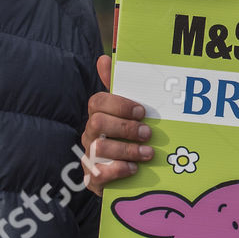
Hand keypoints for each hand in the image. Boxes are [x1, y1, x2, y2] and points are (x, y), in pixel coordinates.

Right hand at [80, 55, 151, 194]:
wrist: (128, 175)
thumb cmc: (130, 137)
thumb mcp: (131, 114)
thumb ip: (121, 88)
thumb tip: (104, 58)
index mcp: (99, 115)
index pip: (98, 102)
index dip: (120, 105)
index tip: (142, 111)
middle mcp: (90, 134)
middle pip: (97, 123)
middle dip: (125, 128)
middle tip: (148, 133)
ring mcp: (90, 156)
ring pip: (99, 148)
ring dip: (127, 150)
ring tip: (148, 153)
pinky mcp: (93, 178)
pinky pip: (98, 174)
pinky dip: (118, 170)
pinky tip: (134, 169)